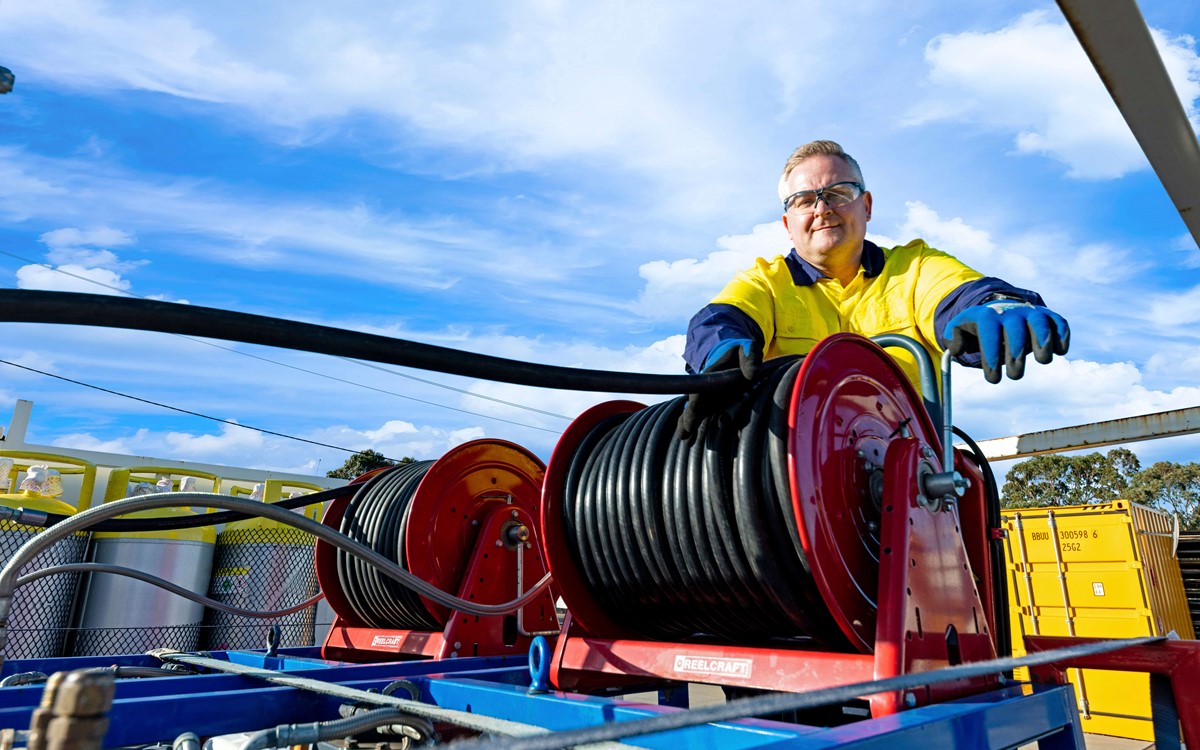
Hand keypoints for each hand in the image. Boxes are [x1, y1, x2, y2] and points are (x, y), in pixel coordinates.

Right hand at [675, 338, 760, 442]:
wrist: (734, 356)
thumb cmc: (741, 353)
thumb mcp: (748, 349)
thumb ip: (750, 357)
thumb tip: (752, 373)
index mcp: (711, 375)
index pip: (701, 389)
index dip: (697, 400)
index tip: (694, 410)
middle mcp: (706, 389)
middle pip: (694, 405)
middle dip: (689, 417)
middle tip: (686, 431)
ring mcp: (707, 399)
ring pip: (693, 414)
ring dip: (688, 426)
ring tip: (684, 439)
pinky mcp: (712, 407)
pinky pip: (700, 419)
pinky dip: (694, 430)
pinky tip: (689, 442)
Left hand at [944, 302, 1069, 383]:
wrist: (999, 307)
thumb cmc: (979, 327)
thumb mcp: (960, 328)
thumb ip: (953, 338)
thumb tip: (957, 349)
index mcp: (987, 316)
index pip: (989, 332)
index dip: (991, 355)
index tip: (993, 378)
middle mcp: (1010, 312)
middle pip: (1015, 329)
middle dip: (1016, 354)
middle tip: (1014, 375)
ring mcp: (1030, 312)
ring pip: (1040, 322)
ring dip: (1044, 341)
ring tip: (1043, 360)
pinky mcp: (1048, 316)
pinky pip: (1059, 321)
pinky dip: (1063, 334)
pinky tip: (1060, 351)